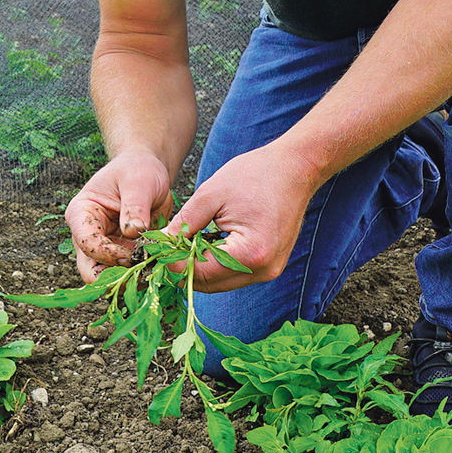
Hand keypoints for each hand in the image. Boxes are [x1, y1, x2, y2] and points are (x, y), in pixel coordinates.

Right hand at [65, 147, 174, 282]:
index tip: (133, 253)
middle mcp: (86, 236)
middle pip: (91, 271)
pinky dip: (143, 275)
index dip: (108, 254)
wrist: (148, 173)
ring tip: (155, 266)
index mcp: (81, 214)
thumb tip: (133, 232)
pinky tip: (159, 265)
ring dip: (131, 278)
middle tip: (143, 271)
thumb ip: (134, 206)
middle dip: (116, 276)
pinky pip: (129, 275)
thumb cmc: (137, 170)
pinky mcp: (121, 257)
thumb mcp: (138, 181)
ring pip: (109, 278)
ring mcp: (103, 249)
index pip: (87, 244)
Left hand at [171, 142, 316, 292]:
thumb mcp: (211, 194)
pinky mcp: (270, 266)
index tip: (155, 251)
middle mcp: (263, 270)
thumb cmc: (257, 174)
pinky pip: (234, 273)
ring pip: (220, 282)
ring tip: (184, 244)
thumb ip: (184, 223)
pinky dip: (216, 264)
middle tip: (165, 249)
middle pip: (209, 284)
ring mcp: (269, 270)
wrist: (296, 168)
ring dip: (200, 268)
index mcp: (249, 253)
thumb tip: (162, 243)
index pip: (199, 272)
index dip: (173, 263)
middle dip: (184, 268)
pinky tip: (206, 245)